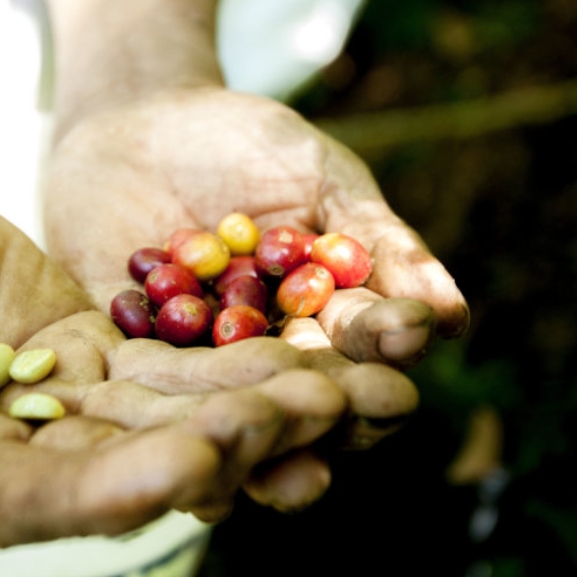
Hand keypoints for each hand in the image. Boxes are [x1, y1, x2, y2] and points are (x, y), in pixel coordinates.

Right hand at [0, 174, 346, 554]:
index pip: (59, 500)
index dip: (128, 484)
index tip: (202, 457)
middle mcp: (30, 466)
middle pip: (143, 463)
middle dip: (235, 444)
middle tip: (321, 416)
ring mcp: (68, 409)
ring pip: (177, 414)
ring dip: (263, 404)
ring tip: (351, 390)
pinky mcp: (92, 352)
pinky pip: (175, 362)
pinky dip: (239, 359)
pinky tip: (309, 354)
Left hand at [43, 87, 469, 443]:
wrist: (138, 120)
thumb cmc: (245, 142)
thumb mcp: (318, 176)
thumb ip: (375, 241)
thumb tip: (453, 316)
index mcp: (322, 319)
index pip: (364, 341)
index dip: (387, 337)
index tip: (410, 331)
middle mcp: (263, 355)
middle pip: (300, 393)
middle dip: (325, 403)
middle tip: (345, 413)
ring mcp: (194, 364)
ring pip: (224, 408)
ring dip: (247, 431)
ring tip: (267, 456)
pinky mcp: (123, 360)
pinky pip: (138, 395)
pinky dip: (154, 421)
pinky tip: (174, 448)